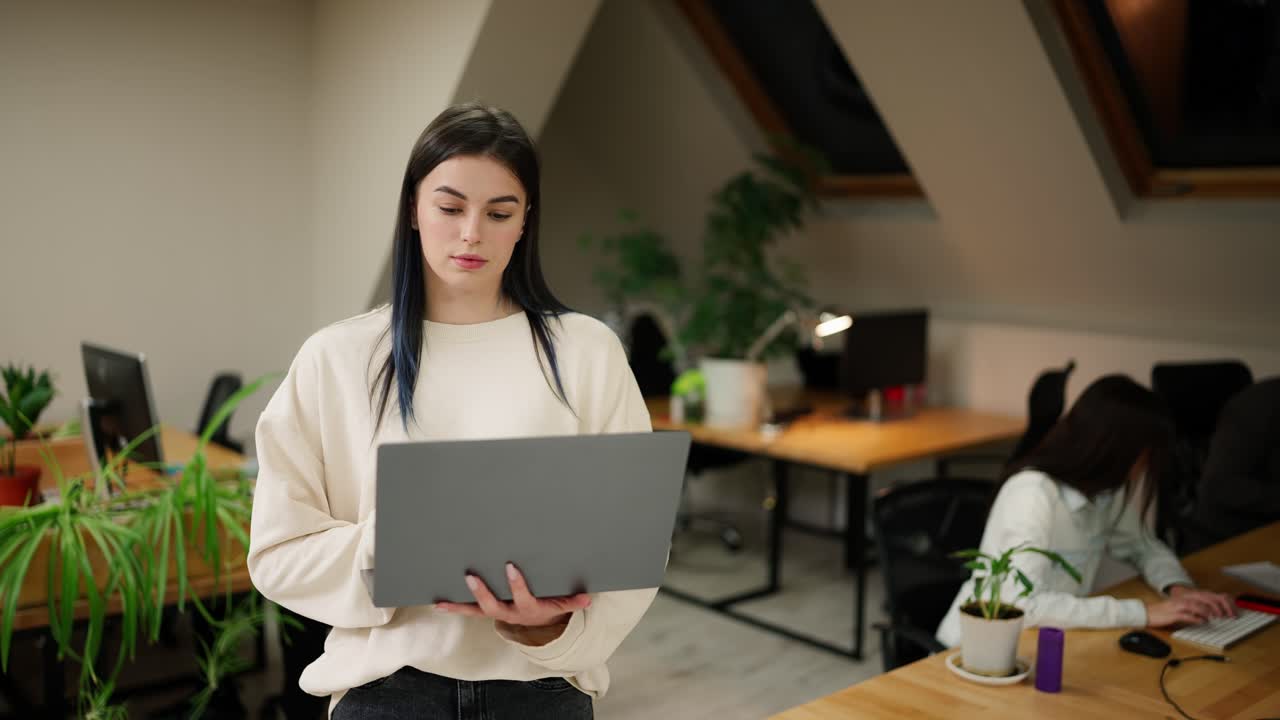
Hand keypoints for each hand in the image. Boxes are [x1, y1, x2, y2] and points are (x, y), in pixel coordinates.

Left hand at [436, 563, 590, 644]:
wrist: (539, 626)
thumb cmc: (550, 608)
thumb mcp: (562, 605)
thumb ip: (573, 602)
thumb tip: (587, 598)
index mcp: (528, 609)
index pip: (522, 596)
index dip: (516, 583)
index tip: (509, 566)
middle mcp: (509, 613)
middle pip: (493, 606)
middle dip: (482, 592)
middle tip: (471, 577)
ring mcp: (496, 613)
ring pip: (476, 611)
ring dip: (460, 606)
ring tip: (442, 603)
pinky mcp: (486, 612)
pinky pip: (468, 611)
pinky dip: (454, 608)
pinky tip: (438, 603)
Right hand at [1146, 588, 1234, 628]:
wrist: (1148, 613)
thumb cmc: (1165, 612)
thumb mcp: (1182, 608)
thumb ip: (1195, 608)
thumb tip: (1212, 613)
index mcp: (1188, 596)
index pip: (1209, 595)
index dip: (1222, 602)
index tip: (1232, 611)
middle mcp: (1184, 598)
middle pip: (1206, 598)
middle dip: (1219, 607)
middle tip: (1228, 616)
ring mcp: (1178, 605)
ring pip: (1197, 605)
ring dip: (1209, 611)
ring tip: (1217, 617)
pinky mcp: (1173, 613)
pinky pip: (1187, 614)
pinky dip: (1196, 618)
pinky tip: (1203, 622)